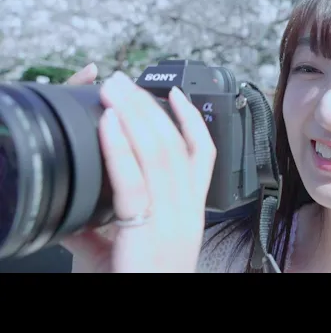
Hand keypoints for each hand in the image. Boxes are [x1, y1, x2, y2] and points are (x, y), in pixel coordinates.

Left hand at [61, 64, 215, 272]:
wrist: (147, 307)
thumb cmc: (137, 281)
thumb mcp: (126, 251)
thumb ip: (101, 225)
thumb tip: (73, 204)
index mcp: (188, 212)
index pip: (202, 155)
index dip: (192, 120)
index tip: (177, 94)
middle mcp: (185, 211)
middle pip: (175, 144)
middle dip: (149, 106)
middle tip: (125, 80)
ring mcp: (170, 219)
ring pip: (159, 154)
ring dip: (134, 115)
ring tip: (114, 89)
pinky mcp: (146, 231)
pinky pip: (133, 181)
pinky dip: (120, 148)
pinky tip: (109, 123)